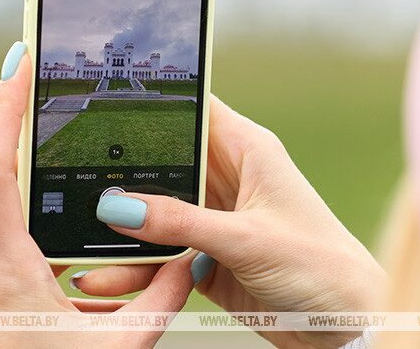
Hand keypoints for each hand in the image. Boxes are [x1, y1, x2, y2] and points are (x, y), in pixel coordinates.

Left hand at [0, 42, 194, 347]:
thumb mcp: (124, 345)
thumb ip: (164, 297)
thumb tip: (194, 256)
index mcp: (10, 272)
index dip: (3, 114)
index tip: (19, 66)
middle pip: (3, 179)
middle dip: (29, 129)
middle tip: (55, 81)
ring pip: (17, 210)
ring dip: (48, 180)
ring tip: (77, 143)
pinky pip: (23, 237)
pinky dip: (55, 220)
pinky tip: (87, 225)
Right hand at [75, 96, 387, 347]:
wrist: (343, 324)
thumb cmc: (320, 266)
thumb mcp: (247, 239)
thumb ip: (181, 223)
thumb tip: (119, 207)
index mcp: (249, 151)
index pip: (196, 110)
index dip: (154, 101)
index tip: (104, 96)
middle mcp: (231, 179)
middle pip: (166, 163)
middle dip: (124, 174)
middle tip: (75, 181)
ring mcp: (218, 219)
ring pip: (158, 212)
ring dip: (126, 227)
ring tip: (81, 240)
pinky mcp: (210, 257)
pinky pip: (163, 254)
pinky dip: (138, 265)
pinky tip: (109, 274)